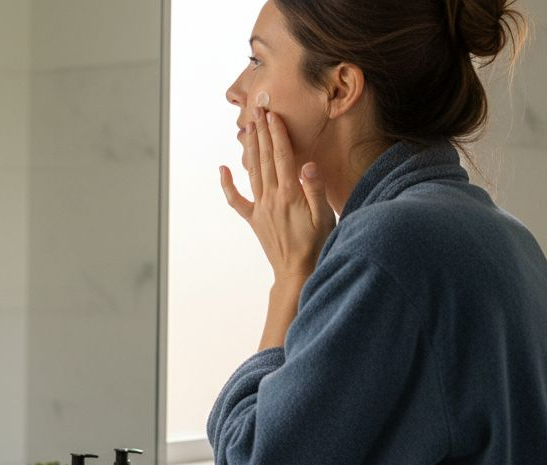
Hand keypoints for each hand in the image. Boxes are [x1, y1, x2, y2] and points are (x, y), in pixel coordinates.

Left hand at [219, 107, 334, 284]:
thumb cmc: (316, 244)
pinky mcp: (254, 219)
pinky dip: (228, 184)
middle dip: (261, 132)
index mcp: (289, 194)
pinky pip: (237, 200)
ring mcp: (260, 208)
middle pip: (264, 159)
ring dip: (250, 148)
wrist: (297, 271)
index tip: (272, 114)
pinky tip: (223, 169)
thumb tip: (307, 164)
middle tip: (257, 110)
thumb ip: (315, 189)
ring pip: (252, 172)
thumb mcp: (323, 216)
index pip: (282, 157)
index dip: (276, 134)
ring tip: (248, 127)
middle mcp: (271, 198)